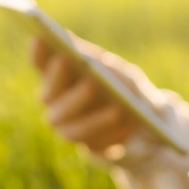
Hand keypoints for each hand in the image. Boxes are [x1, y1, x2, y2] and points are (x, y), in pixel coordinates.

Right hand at [31, 34, 140, 154]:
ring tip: (117, 110)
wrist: (150, 126)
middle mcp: (56, 103)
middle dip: (65, 87)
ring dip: (93, 119)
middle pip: (48, 96)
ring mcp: (68, 128)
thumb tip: (86, 58)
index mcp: (61, 77)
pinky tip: (126, 130)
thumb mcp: (127, 76)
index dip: (38, 53)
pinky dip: (111, 136)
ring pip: (68, 127)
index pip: (41, 62)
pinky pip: (93, 146)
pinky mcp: (88, 149)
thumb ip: (107, 67)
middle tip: (86, 79)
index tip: (40, 39)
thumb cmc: (132, 91)